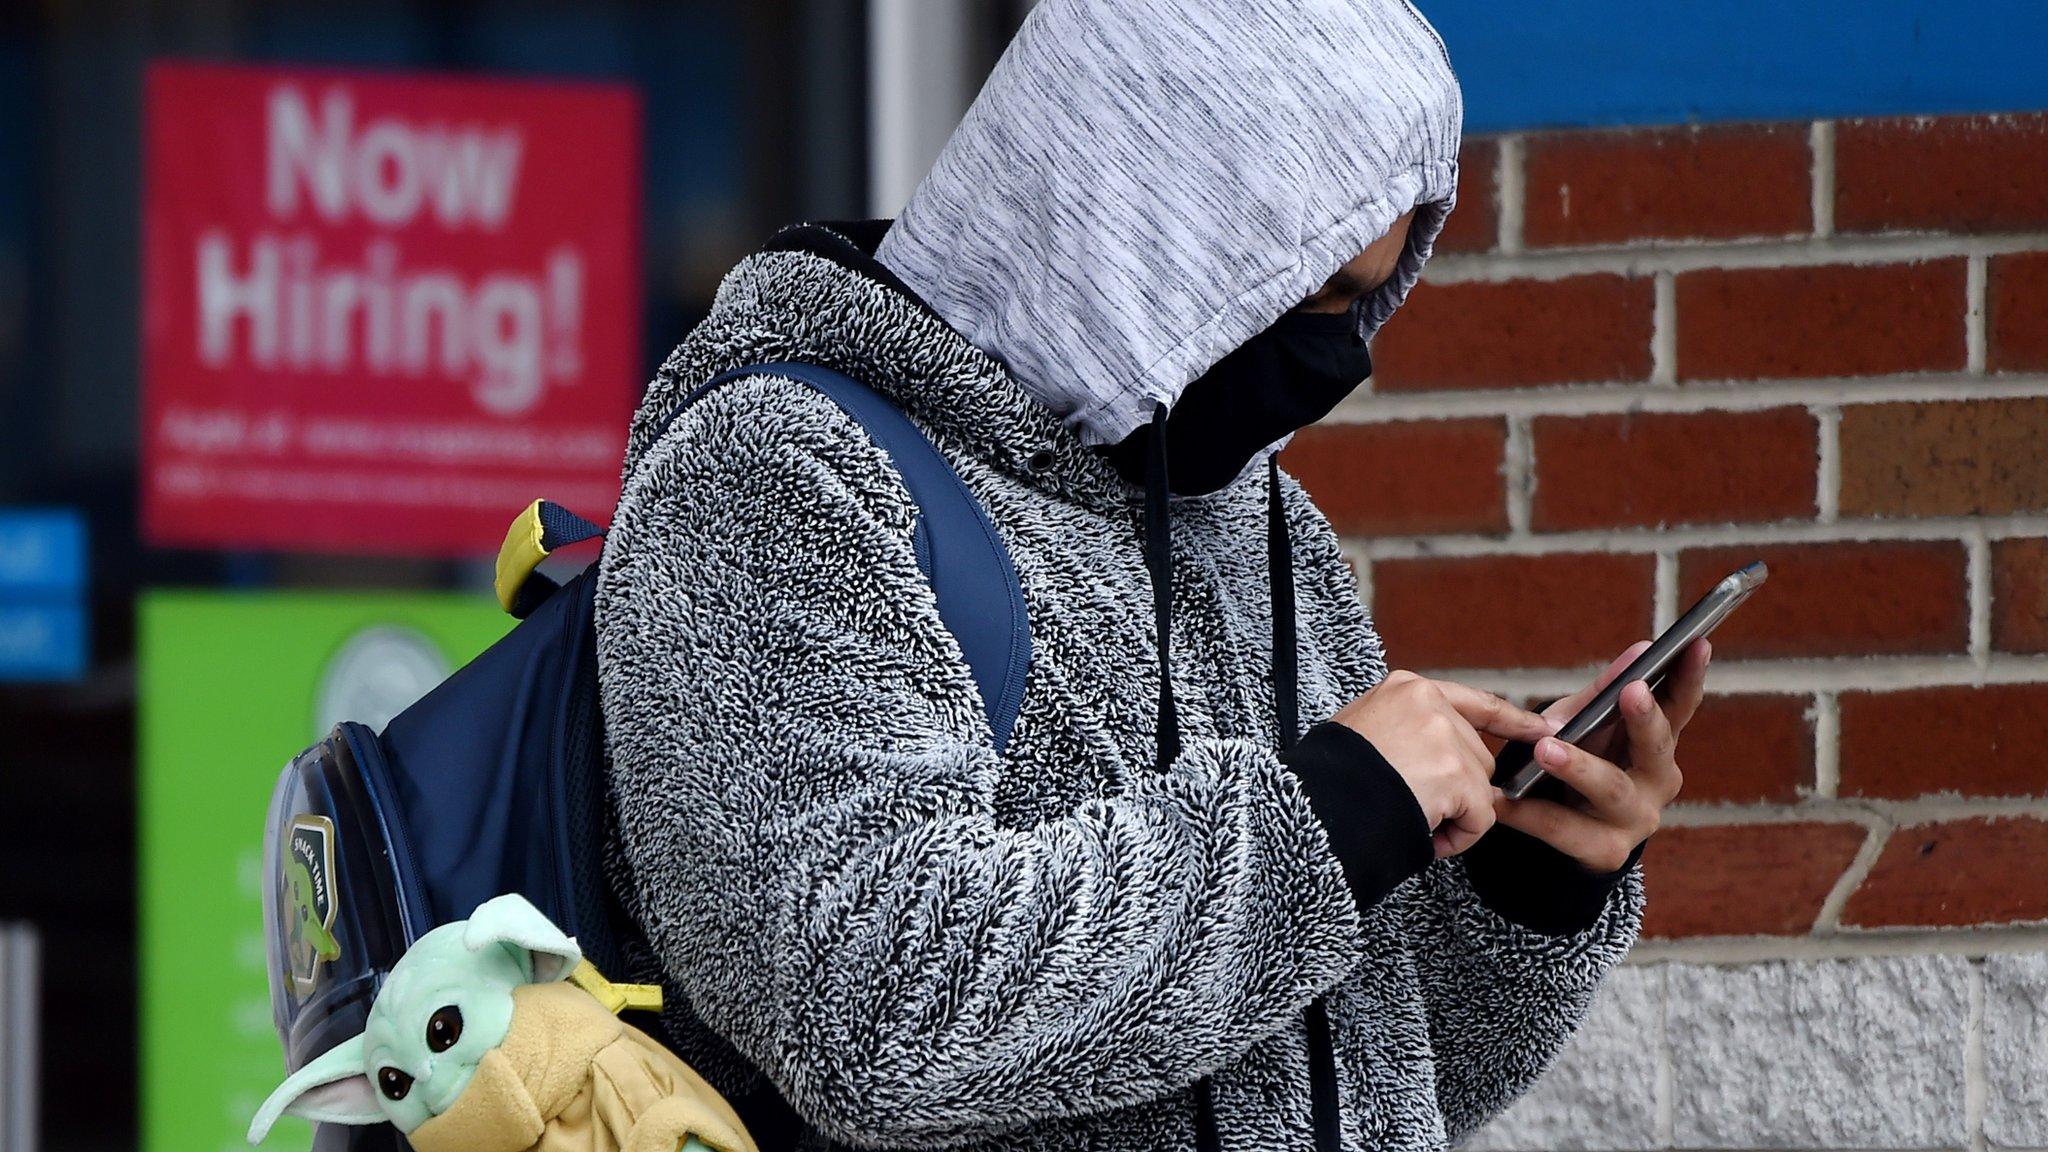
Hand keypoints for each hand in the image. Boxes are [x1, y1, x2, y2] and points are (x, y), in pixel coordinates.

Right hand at [1330, 671, 1556, 858]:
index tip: (1542, 729)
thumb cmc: (1330, 777)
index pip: (1476, 702)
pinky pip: (1480, 818)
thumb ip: (1407, 730)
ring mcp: (1444, 737)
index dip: (1512, 720)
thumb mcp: (1363, 729)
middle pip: (1477, 755)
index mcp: (1408, 688)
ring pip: (1480, 788)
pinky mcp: (1455, 774)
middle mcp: (1430, 703)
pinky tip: (1426, 835)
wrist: (1315, 803)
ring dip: (1455, 815)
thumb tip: (1442, 758)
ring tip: (1414, 821)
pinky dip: (1458, 837)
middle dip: (1459, 789)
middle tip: (1418, 808)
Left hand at [1492, 638, 1711, 871]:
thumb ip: (1606, 694)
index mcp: (1658, 744)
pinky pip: (1563, 829)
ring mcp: (1636, 820)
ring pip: (1611, 789)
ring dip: (1578, 766)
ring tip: (1544, 749)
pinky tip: (1502, 800)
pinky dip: (1529, 813)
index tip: (1697, 644)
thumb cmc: (1580, 762)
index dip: (1691, 676)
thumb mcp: (1588, 726)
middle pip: (1656, 748)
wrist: (1560, 835)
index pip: (1680, 706)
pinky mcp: (1604, 852)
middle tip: (1631, 690)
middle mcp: (1658, 782)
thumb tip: (1641, 650)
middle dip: (1645, 719)